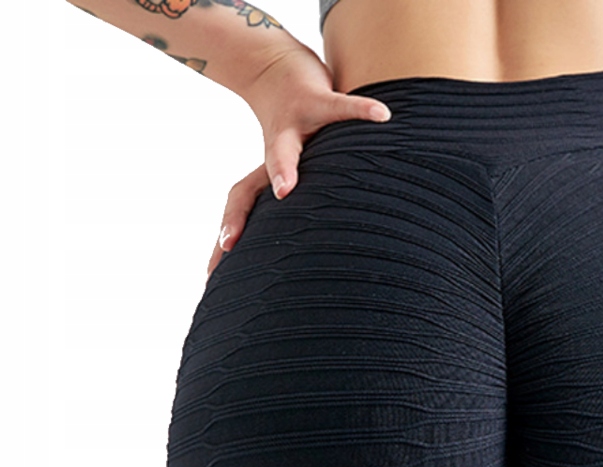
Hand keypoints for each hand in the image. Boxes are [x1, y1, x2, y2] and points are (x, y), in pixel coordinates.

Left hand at [207, 45, 391, 276]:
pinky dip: (362, 112)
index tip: (218, 264)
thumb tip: (305, 249)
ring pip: (284, 150)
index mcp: (264, 172)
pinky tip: (383, 117)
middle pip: (248, 188)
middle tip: (228, 244)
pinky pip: (343, 109)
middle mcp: (273, 152)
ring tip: (284, 191)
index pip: (239, 208)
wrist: (278, 65)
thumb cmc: (294, 128)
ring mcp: (293, 125)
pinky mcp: (319, 100)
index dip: (231, 234)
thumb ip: (295, 204)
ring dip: (283, 169)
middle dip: (239, 215)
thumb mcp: (292, 168)